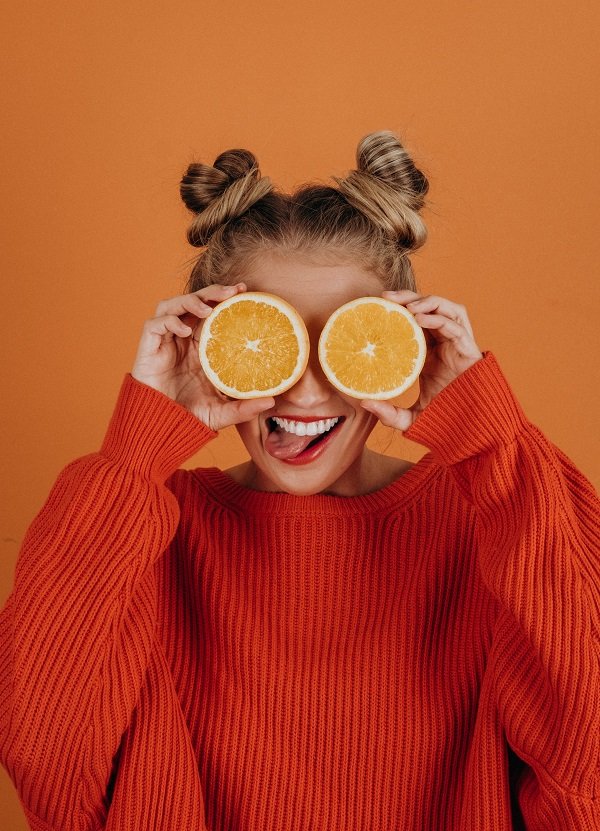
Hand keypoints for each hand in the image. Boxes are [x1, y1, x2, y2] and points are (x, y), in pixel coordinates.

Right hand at [131, 283, 274, 431]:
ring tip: (208, 309)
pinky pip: (155, 324)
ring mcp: (165, 341)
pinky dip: (170, 321)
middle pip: (195, 302)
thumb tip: (272, 401)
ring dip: (190, 301)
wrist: (160, 427)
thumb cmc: (189, 417)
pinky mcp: (148, 348)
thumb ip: (244, 407)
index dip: (225, 299)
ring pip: (173, 305)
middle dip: (212, 291)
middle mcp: (183, 339)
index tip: (245, 291)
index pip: (213, 313)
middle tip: (233, 291)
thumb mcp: (222, 412)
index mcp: (201, 347)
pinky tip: (184, 331)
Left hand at [360, 290, 483, 431]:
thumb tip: (364, 403)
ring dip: (427, 301)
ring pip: (446, 309)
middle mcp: (444, 343)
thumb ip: (389, 413)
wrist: (470, 429)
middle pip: (429, 308)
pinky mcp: (469, 350)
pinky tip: (420, 319)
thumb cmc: (443, 419)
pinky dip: (438, 318)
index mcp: (430, 352)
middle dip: (409, 297)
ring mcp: (458, 345)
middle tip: (386, 297)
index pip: (415, 320)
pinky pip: (455, 326)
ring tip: (407, 306)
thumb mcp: (410, 417)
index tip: (377, 305)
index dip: (399, 309)